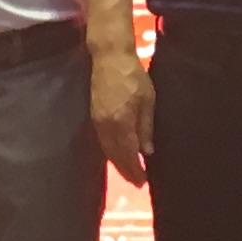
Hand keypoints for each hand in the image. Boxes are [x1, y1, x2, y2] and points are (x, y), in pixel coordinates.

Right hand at [91, 48, 154, 186]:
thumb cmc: (133, 76)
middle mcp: (106, 126)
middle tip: (137, 182)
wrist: (109, 58)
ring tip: (128, 173)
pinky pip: (102, 141)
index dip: (135, 170)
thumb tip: (147, 151)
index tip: (143, 182)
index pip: (129, 154)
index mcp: (121, 123)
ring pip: (107, 150)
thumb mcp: (147, 100)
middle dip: (126, 171)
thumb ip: (146, 127)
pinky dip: (110, 152)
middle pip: (115, 156)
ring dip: (117, 163)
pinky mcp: (94, 115)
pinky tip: (117, 155)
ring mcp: (97, 121)